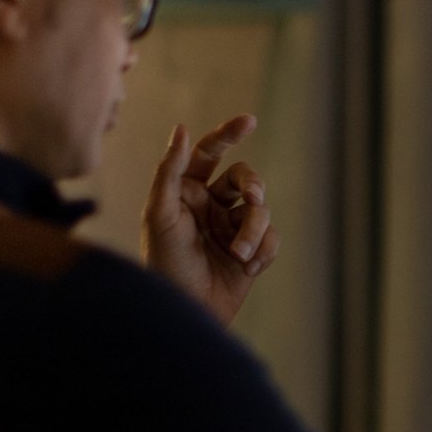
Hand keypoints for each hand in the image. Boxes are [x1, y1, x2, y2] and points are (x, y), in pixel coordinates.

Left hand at [142, 116, 278, 325]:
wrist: (186, 310)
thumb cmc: (164, 262)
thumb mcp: (159, 214)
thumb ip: (169, 171)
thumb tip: (182, 129)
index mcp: (187, 191)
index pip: (210, 153)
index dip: (228, 134)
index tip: (249, 121)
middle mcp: (211, 205)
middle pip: (244, 178)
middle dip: (252, 185)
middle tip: (253, 197)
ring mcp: (232, 228)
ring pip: (261, 210)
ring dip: (254, 230)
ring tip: (240, 253)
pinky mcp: (250, 252)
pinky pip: (272, 238)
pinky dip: (264, 250)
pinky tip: (249, 267)